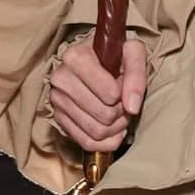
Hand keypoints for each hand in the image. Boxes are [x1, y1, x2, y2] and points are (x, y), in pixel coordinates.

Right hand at [46, 36, 148, 155]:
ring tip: (118, 112)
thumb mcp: (133, 51)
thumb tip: (132, 107)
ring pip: (96, 132)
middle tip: (123, 100)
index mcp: (75, 58)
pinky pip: (86, 142)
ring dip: (116, 127)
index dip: (125, 93)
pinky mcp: (59, 117)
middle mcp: (61, 78)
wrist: (98, 56)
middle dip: (122, 112)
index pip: (110, 94)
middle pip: (104, 116)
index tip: (123, 83)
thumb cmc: (115, 53)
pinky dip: (106, 141)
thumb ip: (136, 75)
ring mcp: (57, 100)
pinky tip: (113, 129)